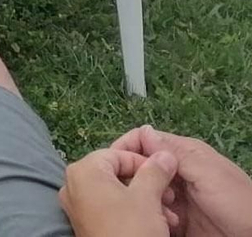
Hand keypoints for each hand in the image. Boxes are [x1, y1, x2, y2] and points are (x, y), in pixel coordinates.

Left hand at [60, 147, 177, 236]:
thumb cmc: (132, 229)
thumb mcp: (148, 198)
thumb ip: (155, 171)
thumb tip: (164, 154)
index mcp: (83, 171)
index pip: (116, 154)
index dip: (144, 163)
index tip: (166, 175)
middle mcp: (73, 185)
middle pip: (117, 174)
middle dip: (148, 185)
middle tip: (170, 197)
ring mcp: (77, 206)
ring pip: (117, 193)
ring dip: (146, 201)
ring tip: (170, 216)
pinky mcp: (85, 224)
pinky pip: (110, 209)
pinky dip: (133, 212)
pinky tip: (157, 223)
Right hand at [112, 127, 251, 236]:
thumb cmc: (238, 203)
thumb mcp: (208, 173)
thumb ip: (176, 152)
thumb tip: (143, 129)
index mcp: (184, 154)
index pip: (144, 140)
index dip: (127, 149)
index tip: (114, 164)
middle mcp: (177, 173)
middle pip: (140, 166)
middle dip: (134, 177)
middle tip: (137, 192)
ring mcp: (176, 197)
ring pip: (144, 191)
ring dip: (142, 199)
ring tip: (153, 211)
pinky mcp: (176, 220)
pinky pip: (152, 213)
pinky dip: (150, 217)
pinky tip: (157, 223)